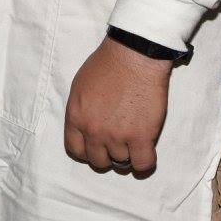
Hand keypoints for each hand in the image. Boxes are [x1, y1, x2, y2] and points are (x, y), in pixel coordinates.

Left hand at [64, 36, 173, 174]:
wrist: (133, 55)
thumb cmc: (108, 64)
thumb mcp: (80, 86)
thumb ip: (80, 111)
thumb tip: (84, 126)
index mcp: (76, 117)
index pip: (75, 150)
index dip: (87, 151)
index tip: (97, 146)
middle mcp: (93, 130)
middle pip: (98, 161)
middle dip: (107, 154)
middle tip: (117, 142)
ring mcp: (117, 136)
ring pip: (121, 163)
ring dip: (127, 154)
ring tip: (133, 139)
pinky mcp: (142, 137)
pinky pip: (143, 165)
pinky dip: (144, 162)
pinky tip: (145, 151)